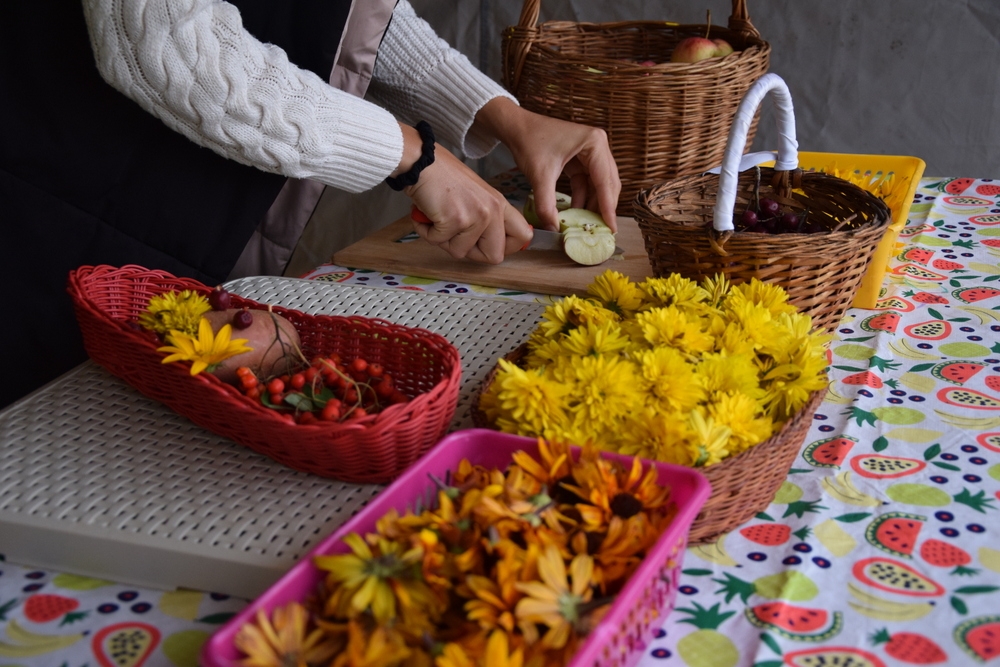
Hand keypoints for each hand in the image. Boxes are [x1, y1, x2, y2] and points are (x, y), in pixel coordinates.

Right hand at [393, 124, 530, 263]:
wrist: (422, 161)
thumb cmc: (443, 178)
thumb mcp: (477, 196)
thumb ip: (487, 219)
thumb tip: (488, 246)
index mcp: (500, 204)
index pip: (524, 236)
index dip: (505, 248)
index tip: (487, 245)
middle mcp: (493, 210)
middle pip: (495, 257)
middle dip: (471, 253)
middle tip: (455, 237)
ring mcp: (476, 216)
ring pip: (461, 252)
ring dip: (443, 240)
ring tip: (437, 218)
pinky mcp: (455, 219)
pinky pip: (438, 242)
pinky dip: (426, 231)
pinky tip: (426, 214)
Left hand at [473, 98, 620, 232]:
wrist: (516, 127)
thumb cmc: (529, 142)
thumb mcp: (539, 176)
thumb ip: (546, 205)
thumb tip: (553, 229)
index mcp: (594, 143)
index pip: (605, 181)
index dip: (608, 207)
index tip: (611, 229)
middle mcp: (598, 145)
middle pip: (608, 183)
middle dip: (603, 207)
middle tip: (601, 231)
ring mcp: (591, 151)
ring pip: (599, 184)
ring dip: (593, 204)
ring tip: (587, 224)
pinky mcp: (582, 158)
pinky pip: (587, 182)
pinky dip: (583, 197)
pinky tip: (575, 212)